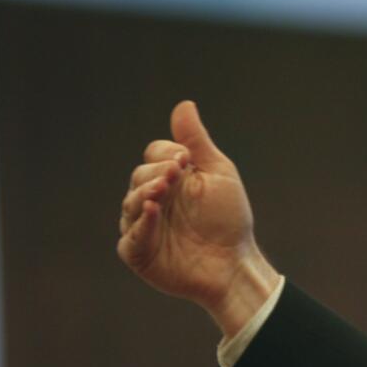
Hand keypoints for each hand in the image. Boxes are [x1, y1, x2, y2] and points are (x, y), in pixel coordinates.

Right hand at [118, 101, 279, 335]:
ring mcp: (143, 226)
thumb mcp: (217, 173)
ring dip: (146, 194)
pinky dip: (142, 223)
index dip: (166, 153)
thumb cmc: (229, 219)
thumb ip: (197, 142)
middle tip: (175, 175)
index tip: (186, 159)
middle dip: (155, 172)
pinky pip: (131, 236)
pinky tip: (154, 211)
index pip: (154, 154)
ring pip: (131, 203)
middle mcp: (153, 199)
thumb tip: (184, 104)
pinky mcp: (139, 252)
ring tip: (163, 191)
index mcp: (170, 178)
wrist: (235, 261)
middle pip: (138, 175)